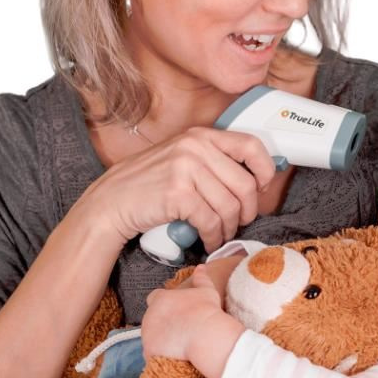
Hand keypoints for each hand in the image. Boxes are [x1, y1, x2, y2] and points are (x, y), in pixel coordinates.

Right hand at [77, 128, 276, 251]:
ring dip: (229, 228)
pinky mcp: (178, 194)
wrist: (112, 201)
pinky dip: (214, 237)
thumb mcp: (182, 159)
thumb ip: (213, 161)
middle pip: (245, 184)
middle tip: (241, 221)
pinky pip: (211, 222)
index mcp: (201, 135)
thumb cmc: (148, 184)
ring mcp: (186, 169)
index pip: (251, 145)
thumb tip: (255, 179)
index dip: (265, 169)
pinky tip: (208, 241)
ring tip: (221, 234)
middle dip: (248, 210)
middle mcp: (195, 147)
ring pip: (230, 207)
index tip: (263, 187)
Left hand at [141, 265, 225, 359]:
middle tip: (179, 329)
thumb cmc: (207, 311)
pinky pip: (152, 354)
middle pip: (152, 319)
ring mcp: (147, 334)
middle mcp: (149, 315)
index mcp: (160, 299)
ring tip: (179, 344)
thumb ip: (201, 277)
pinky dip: (160, 355)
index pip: (155, 298)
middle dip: (162, 323)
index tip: (176, 311)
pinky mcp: (149, 351)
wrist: (205, 335)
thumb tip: (201, 267)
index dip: (164, 305)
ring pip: (151, 337)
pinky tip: (174, 356)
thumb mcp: (206, 290)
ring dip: (161, 340)